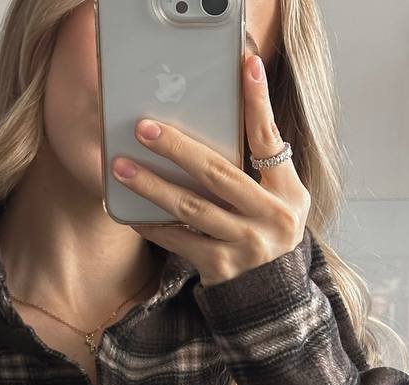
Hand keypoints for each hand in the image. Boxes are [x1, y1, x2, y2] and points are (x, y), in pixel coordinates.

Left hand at [112, 51, 310, 287]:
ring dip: (152, 185)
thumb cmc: (267, 233)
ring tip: (121, 166)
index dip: (258, 102)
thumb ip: (259, 166)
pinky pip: (179, 240)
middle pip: (218, 173)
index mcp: (288, 192)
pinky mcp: (220, 267)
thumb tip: (224, 115)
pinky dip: (153, 225)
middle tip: (143, 128)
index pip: (269, 140)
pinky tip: (130, 211)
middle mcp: (270, 218)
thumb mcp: (279, 199)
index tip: (245, 65)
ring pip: (191, 208)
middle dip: (177, 148)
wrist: (271, 296)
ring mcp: (245, 244)